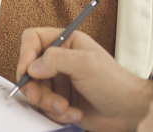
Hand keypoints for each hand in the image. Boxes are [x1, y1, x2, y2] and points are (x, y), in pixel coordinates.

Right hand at [17, 27, 152, 131]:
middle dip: (35, 86)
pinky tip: (74, 112)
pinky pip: (44, 108)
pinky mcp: (60, 100)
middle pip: (29, 69)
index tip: (25, 72)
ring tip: (65, 107)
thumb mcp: (85, 64)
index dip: (25, 53)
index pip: (34, 39)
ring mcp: (59, 81)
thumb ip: (56, 60)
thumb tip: (31, 66)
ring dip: (48, 103)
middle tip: (40, 98)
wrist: (126, 111)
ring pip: (35, 91)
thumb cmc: (113, 82)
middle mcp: (60, 60)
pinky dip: (56, 113)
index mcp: (67, 42)